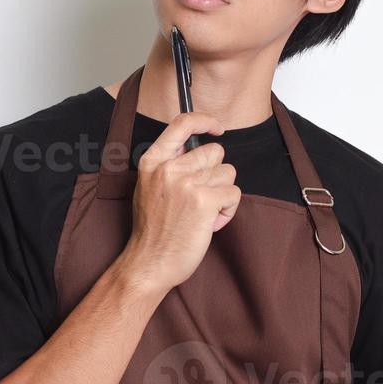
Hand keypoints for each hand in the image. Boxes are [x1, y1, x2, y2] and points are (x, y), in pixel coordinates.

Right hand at [120, 111, 240, 293]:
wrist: (149, 263)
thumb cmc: (153, 230)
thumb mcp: (150, 187)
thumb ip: (170, 165)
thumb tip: (200, 148)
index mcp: (153, 161)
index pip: (182, 123)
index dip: (205, 121)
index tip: (217, 128)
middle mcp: (169, 168)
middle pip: (215, 152)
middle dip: (216, 174)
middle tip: (202, 198)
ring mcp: (186, 183)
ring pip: (228, 173)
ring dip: (223, 194)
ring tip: (204, 213)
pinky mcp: (204, 201)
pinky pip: (234, 193)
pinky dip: (228, 210)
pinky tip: (211, 223)